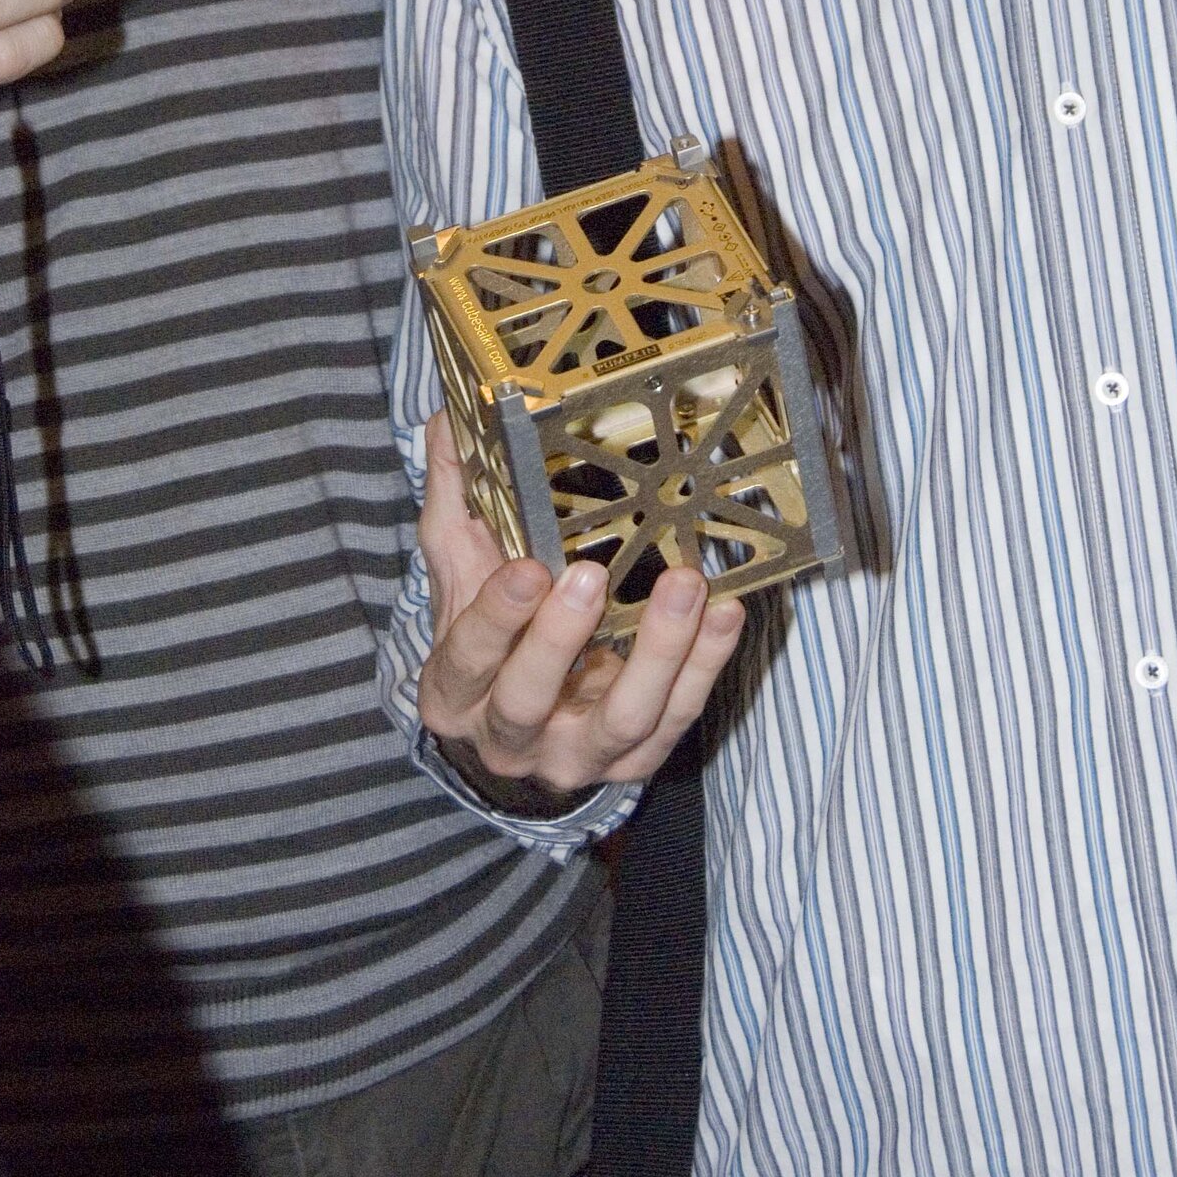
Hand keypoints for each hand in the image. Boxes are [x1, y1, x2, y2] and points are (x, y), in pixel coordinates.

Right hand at [416, 409, 744, 797]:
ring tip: (685, 585)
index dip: (495, 619)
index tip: (526, 568)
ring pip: (620, 718)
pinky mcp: (635, 760)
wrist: (521, 723)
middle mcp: (508, 736)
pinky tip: (724, 613)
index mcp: (454, 691)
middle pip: (528, 699)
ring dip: (658, 652)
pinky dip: (705, 666)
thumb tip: (451, 417)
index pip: (466, 658)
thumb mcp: (463, 569)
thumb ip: (457, 496)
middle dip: (560, 639)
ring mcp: (576, 755)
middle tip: (591, 575)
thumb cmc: (491, 636)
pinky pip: (678, 718)